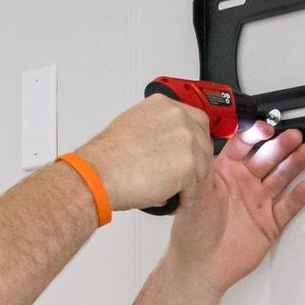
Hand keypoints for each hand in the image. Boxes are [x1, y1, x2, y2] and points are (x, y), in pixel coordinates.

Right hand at [72, 97, 212, 211]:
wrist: (100, 173)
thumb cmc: (108, 156)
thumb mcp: (133, 124)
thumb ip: (156, 127)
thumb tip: (164, 141)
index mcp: (164, 105)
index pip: (197, 120)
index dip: (195, 140)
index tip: (191, 151)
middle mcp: (178, 118)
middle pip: (204, 143)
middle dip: (195, 163)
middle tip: (182, 176)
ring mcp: (187, 140)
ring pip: (202, 167)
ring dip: (189, 182)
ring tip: (171, 190)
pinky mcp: (189, 165)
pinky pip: (195, 188)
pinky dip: (184, 198)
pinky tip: (171, 199)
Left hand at [166, 124, 304, 292]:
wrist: (202, 266)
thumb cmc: (192, 231)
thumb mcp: (193, 193)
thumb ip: (201, 168)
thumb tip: (201, 144)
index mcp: (224, 172)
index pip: (242, 145)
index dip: (254, 135)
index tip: (265, 130)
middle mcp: (244, 183)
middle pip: (267, 158)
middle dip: (281, 145)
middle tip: (294, 136)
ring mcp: (259, 202)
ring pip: (281, 177)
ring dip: (293, 164)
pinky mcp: (270, 222)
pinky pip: (287, 207)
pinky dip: (297, 198)